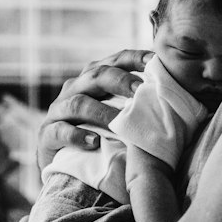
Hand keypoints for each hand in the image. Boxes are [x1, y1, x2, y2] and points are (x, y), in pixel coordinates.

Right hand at [37, 49, 150, 170]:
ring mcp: (58, 111)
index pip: (115, 60)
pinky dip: (77, 136)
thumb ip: (136, 100)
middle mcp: (74, 89)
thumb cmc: (99, 132)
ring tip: (121, 124)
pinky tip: (94, 142)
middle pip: (95, 75)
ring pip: (78, 103)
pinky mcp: (47, 134)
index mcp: (93, 79)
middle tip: (141, 91)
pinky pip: (60, 132)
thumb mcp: (116, 111)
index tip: (155, 62)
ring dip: (102, 112)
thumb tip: (174, 95)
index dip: (135, 58)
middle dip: (120, 80)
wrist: (63, 163)